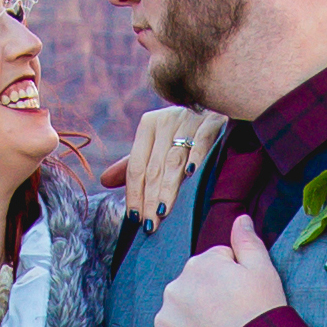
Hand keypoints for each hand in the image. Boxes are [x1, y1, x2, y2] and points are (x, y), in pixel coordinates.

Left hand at [118, 104, 224, 223]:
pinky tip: (191, 176)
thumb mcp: (158, 144)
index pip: (136, 165)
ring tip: (163, 211)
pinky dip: (196, 158)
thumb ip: (135, 163)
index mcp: (149, 126)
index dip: (134, 193)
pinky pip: (202, 142)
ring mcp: (189, 120)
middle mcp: (166, 121)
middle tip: (150, 223)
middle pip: (154, 167)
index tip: (135, 217)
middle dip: (150, 198)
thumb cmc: (187, 133)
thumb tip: (105, 180)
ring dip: (168, 188)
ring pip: (174, 160)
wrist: (220, 103)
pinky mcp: (212, 121)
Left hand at [150, 211, 287, 326]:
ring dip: (194, 323)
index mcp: (199, 264)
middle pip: (193, 290)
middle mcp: (174, 288)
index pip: (214, 266)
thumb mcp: (264, 271)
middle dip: (209, 300)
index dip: (233, 282)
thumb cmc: (262, 315)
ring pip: (179, 316)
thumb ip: (247, 241)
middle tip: (232, 320)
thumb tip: (239, 217)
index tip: (244, 299)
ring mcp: (165, 321)